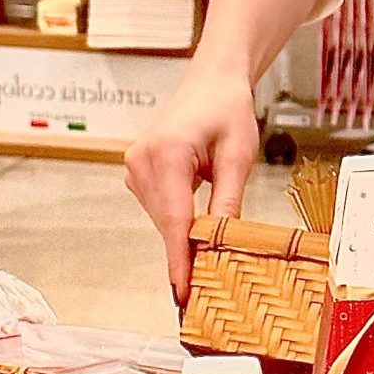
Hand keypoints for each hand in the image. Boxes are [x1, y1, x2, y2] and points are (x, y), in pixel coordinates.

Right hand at [124, 69, 258, 307]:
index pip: (176, 220)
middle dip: (187, 252)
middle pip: (168, 224)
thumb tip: (222, 242)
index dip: (180, 260)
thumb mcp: (238, 157)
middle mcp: (142, 160)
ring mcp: (135, 165)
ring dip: (185, 233)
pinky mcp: (137, 170)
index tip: (183, 293)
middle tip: (207, 287)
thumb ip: (229, 200)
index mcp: (168, 154)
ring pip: (163, 219)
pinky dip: (178, 219)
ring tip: (210, 241)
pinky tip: (197, 219)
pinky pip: (160, 207)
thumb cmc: (227, 109)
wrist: (212, 81)